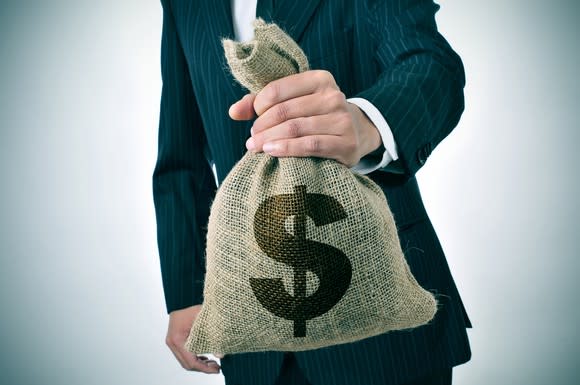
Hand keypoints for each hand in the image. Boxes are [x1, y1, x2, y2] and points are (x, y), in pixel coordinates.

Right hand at [165, 305, 220, 373]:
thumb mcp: (204, 320)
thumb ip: (213, 336)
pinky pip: (184, 354)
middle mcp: (172, 342)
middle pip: (187, 364)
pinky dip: (194, 358)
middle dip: (202, 368)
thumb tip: (221, 355)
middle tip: (217, 367)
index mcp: (177, 339)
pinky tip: (205, 358)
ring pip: (185, 361)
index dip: (204, 368)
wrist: (181, 297)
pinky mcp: (175, 340)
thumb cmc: (192, 306)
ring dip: (199, 364)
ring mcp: (172, 342)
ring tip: (213, 363)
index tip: (217, 369)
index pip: (191, 361)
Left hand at [229, 70, 381, 166]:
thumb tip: (234, 112)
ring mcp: (342, 120)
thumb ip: (261, 103)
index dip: (259, 105)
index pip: (278, 89)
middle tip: (251, 139)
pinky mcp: (346, 143)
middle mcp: (333, 96)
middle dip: (261, 127)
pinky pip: (310, 146)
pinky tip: (272, 152)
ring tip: (256, 147)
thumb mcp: (293, 101)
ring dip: (269, 139)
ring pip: (295, 129)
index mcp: (320, 79)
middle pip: (284, 111)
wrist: (356, 133)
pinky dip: (287, 149)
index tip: (252, 118)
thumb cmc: (315, 115)